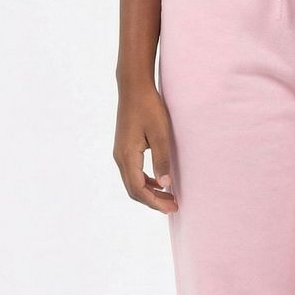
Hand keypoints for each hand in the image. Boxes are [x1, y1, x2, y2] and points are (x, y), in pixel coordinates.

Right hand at [113, 82, 178, 214]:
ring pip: (132, 183)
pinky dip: (146, 182)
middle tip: (174, 206)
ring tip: (169, 197)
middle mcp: (120, 157)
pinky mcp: (124, 148)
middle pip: (134, 190)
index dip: (155, 202)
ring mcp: (120, 153)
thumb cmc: (149, 107)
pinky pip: (133, 173)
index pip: (139, 189)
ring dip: (150, 193)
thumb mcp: (160, 134)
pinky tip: (160, 182)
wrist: (134, 87)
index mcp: (127, 156)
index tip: (173, 207)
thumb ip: (162, 160)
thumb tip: (165, 184)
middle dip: (153, 201)